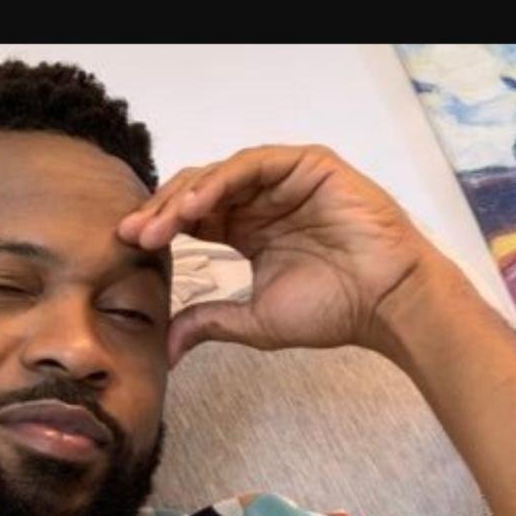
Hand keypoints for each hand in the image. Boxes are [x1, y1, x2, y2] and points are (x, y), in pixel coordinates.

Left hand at [117, 145, 442, 368]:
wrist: (385, 303)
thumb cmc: (334, 310)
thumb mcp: (255, 320)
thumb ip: (209, 322)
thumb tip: (165, 351)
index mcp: (249, 230)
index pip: (194, 218)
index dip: (161, 229)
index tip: (129, 248)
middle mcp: (263, 200)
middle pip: (198, 192)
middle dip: (162, 212)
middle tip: (134, 235)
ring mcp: (285, 180)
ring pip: (220, 174)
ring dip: (186, 197)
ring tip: (160, 225)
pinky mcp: (307, 165)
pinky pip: (253, 165)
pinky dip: (221, 181)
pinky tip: (198, 207)